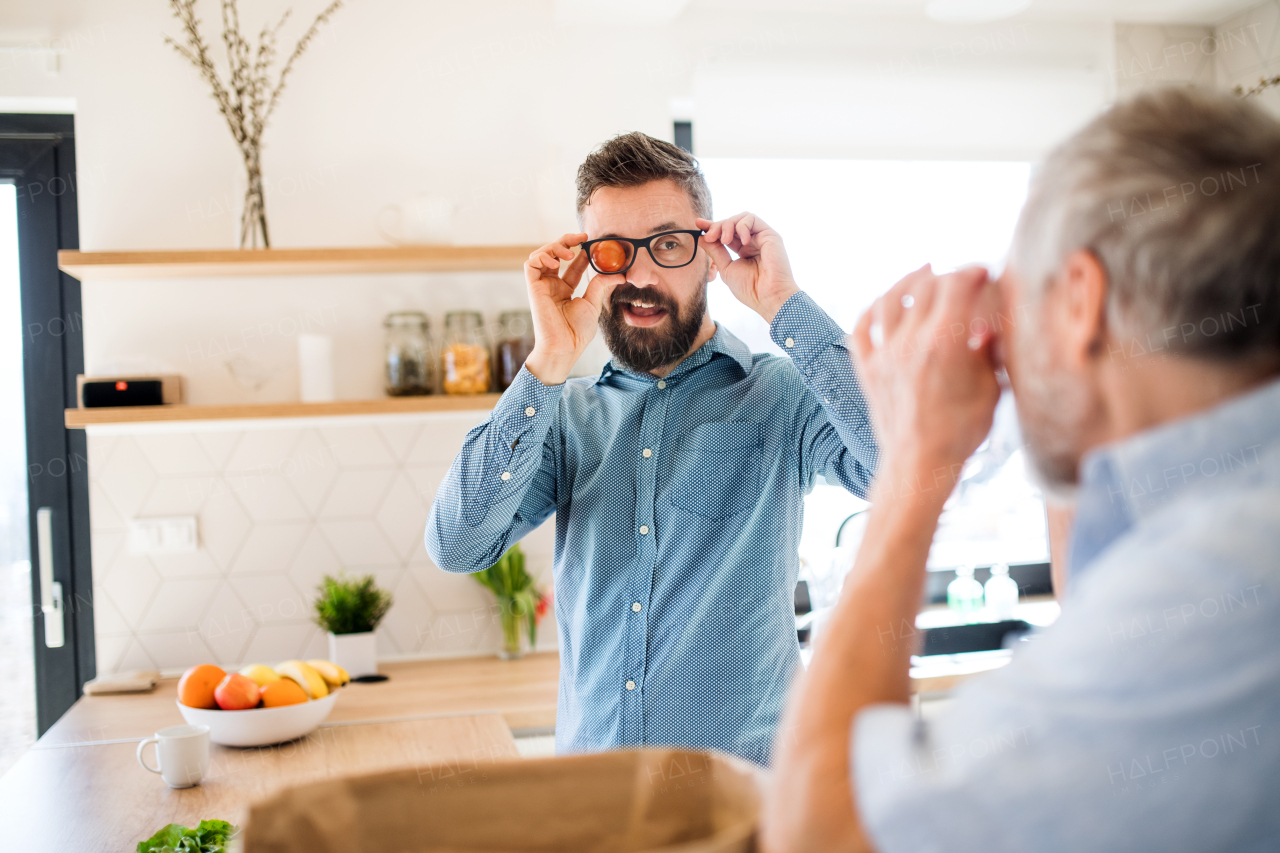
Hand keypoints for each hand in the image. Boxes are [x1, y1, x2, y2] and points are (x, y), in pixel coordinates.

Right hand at [521, 233, 618, 385]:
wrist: (565, 347)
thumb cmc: (576, 332)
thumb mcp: (593, 303)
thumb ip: (602, 285)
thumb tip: (620, 273)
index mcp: (565, 290)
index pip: (572, 264)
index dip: (581, 251)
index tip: (593, 243)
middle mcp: (552, 285)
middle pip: (555, 254)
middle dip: (567, 241)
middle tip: (582, 237)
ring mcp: (542, 286)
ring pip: (541, 255)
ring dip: (555, 247)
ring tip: (570, 253)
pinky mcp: (533, 288)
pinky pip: (531, 264)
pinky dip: (542, 256)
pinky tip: (556, 261)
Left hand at [697, 214, 799, 322]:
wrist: (768, 297)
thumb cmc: (750, 288)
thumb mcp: (726, 268)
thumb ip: (715, 251)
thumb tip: (702, 237)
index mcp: (743, 250)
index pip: (726, 233)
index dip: (712, 227)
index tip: (698, 224)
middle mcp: (753, 242)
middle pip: (732, 223)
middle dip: (717, 226)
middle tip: (709, 235)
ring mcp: (761, 237)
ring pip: (741, 218)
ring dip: (728, 225)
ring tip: (724, 241)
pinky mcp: (770, 235)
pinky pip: (752, 219)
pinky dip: (742, 226)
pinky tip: (741, 242)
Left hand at [850, 265, 1000, 494]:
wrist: (919, 464)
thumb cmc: (961, 432)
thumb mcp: (991, 389)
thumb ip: (989, 352)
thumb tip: (990, 327)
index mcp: (945, 342)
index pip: (957, 285)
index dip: (972, 272)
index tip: (983, 272)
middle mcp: (910, 341)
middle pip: (925, 286)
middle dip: (947, 275)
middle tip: (960, 277)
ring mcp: (884, 354)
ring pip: (889, 299)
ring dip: (908, 281)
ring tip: (923, 272)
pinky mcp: (866, 369)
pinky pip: (862, 327)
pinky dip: (872, 309)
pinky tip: (882, 303)